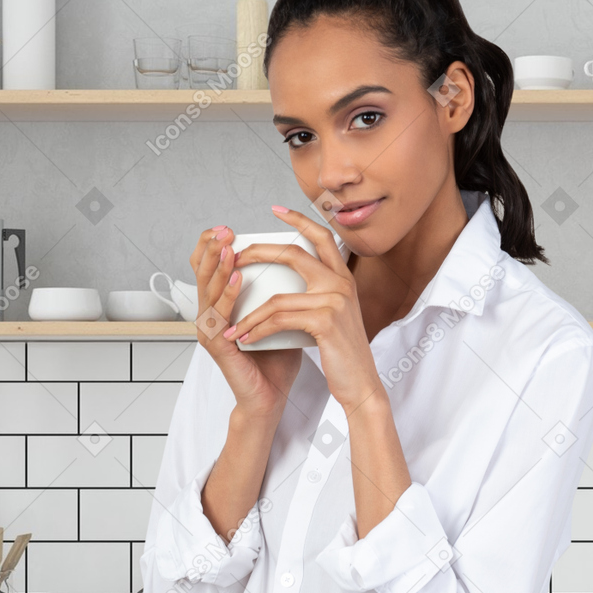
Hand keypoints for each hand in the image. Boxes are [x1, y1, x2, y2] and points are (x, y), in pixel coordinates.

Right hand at [189, 225, 302, 419]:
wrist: (271, 397)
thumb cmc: (276, 359)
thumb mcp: (279, 315)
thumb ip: (280, 290)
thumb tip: (303, 258)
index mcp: (220, 307)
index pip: (209, 269)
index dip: (212, 246)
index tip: (227, 227)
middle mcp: (209, 316)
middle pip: (201, 274)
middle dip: (212, 248)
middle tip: (224, 229)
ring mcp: (209, 332)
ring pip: (207, 291)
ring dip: (219, 266)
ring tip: (229, 246)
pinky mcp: (216, 346)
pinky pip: (219, 315)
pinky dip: (228, 294)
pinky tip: (239, 278)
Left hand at [226, 207, 385, 415]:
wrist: (360, 383)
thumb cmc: (341, 352)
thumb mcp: (332, 314)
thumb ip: (316, 294)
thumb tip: (283, 282)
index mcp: (343, 278)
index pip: (322, 236)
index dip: (299, 220)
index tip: (276, 210)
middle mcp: (341, 283)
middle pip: (294, 254)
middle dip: (259, 253)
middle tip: (236, 257)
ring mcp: (335, 300)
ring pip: (277, 298)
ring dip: (248, 315)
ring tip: (231, 327)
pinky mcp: (325, 321)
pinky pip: (279, 320)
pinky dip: (257, 331)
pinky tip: (245, 339)